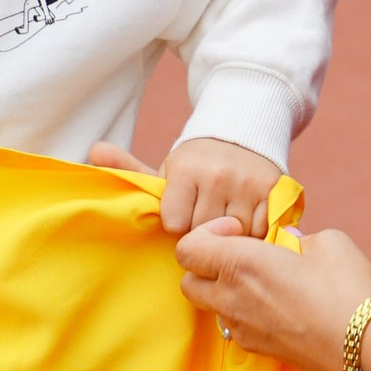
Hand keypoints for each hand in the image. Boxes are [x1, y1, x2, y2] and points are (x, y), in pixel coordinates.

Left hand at [87, 135, 284, 236]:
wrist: (245, 134)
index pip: (175, 224)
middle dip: (203, 233)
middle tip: (205, 222)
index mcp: (186, 170)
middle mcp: (218, 175)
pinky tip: (247, 222)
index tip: (183, 217)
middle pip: (204, 232)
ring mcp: (249, 184)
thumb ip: (131, 168)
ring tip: (226, 223)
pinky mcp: (276, 192)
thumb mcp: (167, 167)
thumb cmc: (198, 163)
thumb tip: (93, 151)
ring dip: (230, 236)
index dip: (179, 225)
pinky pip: (262, 231)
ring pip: (234, 236)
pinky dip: (255, 232)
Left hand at [174, 217, 370, 370]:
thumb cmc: (348, 290)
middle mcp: (231, 298)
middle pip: (189, 282)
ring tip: (264, 281)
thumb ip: (298, 238)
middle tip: (244, 255)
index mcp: (240, 264)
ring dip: (226, 290)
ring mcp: (242, 329)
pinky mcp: (258, 349)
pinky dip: (244, 312)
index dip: (207, 233)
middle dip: (207, 265)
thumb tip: (289, 244)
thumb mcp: (329, 242)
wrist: (366, 351)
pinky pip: (235, 326)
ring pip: (211, 306)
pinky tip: (278, 305)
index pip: (187, 249)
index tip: (240, 230)